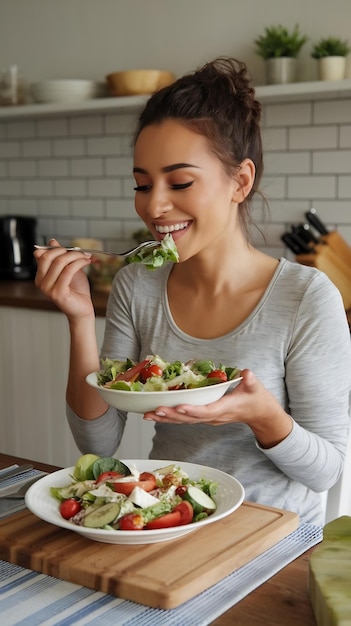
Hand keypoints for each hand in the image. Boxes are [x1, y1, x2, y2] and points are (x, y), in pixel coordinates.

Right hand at [34, 238, 93, 319]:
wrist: (83, 309)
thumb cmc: (76, 291)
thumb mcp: (67, 269)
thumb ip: (59, 257)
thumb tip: (52, 242)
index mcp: (40, 276)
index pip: (41, 255)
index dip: (56, 249)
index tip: (71, 249)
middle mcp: (41, 283)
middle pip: (48, 257)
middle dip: (66, 251)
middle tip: (80, 252)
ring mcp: (47, 289)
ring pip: (60, 262)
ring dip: (76, 256)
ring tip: (86, 257)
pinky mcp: (58, 293)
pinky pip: (68, 271)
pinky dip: (79, 263)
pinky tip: (87, 262)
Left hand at [144, 369, 292, 447]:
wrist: (259, 414)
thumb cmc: (257, 399)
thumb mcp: (256, 388)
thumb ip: (251, 381)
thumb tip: (248, 374)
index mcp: (224, 409)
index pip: (207, 411)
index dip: (193, 410)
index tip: (180, 407)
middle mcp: (213, 417)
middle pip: (190, 418)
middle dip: (172, 415)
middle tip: (154, 411)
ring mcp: (207, 419)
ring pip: (184, 421)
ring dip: (166, 418)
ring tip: (148, 415)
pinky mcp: (203, 418)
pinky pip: (184, 419)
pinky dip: (170, 417)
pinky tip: (156, 414)